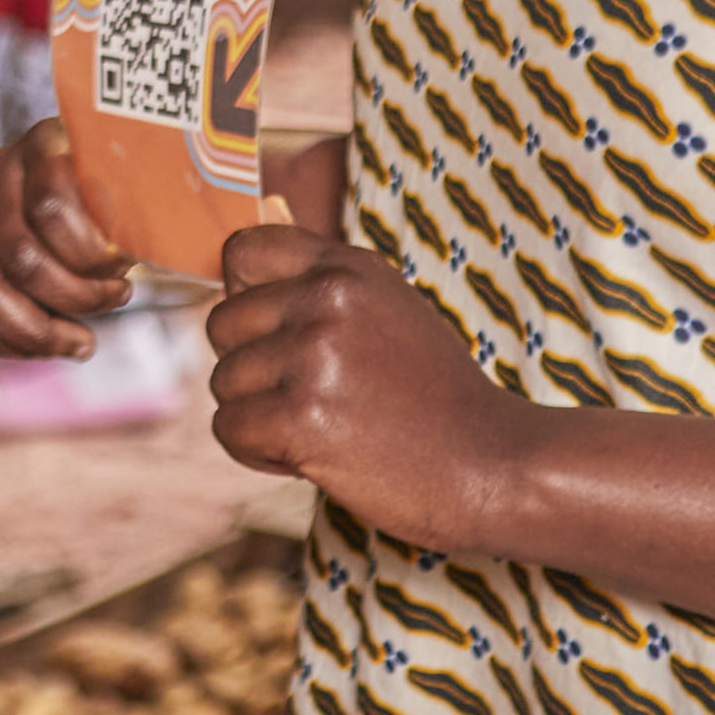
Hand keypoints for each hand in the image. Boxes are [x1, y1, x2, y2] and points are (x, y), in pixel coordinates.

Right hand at [0, 117, 136, 354]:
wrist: (89, 184)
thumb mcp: (139, 187)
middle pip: (19, 256)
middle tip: (113, 302)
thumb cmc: (125, 193)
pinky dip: (2, 340)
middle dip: (73, 298)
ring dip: (37, 330)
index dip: (91, 255)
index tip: (125, 273)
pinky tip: (46, 347)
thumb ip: (140, 207)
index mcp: (44, 144)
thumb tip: (129, 256)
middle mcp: (0, 172)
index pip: (51, 205)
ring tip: (81, 342)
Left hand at [199, 226, 536, 553]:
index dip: (241, 296)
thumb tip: (234, 282)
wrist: (492, 465)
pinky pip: (229, 429)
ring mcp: (313, 356)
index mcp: (348, 268)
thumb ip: (323, 291)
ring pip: (223, 382)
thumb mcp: (389, 312)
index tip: (268, 334)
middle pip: (222, 324)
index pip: (243, 250)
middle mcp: (327, 300)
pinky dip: (259, 452)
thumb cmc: (436, 398)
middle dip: (251, 369)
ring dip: (258, 416)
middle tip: (308, 398)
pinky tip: (311, 457)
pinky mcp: (301, 416)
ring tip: (321, 428)